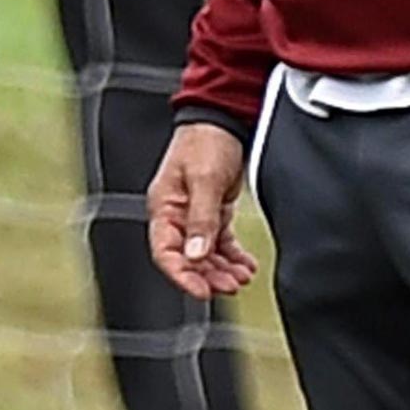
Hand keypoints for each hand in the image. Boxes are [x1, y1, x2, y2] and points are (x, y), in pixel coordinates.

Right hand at [146, 123, 259, 299]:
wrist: (223, 118)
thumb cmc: (206, 140)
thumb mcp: (204, 178)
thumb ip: (201, 218)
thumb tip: (196, 256)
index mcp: (164, 206)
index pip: (165, 252)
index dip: (181, 276)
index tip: (203, 292)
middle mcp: (177, 214)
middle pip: (187, 258)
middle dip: (208, 276)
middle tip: (232, 286)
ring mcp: (194, 213)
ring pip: (205, 254)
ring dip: (222, 269)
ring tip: (242, 278)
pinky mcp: (212, 211)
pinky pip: (219, 243)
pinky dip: (231, 256)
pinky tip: (245, 265)